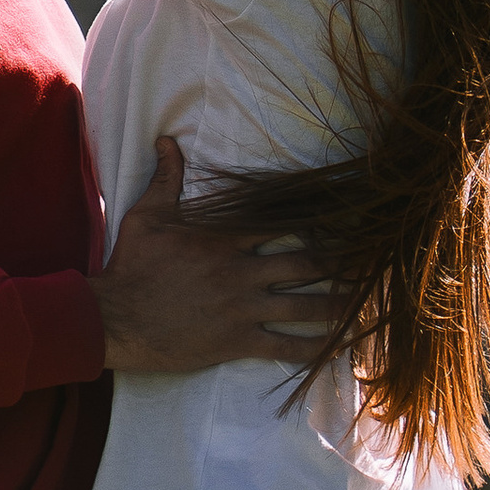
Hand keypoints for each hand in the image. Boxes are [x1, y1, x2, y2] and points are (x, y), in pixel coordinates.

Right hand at [91, 141, 345, 378]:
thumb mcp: (147, 215)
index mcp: (226, 237)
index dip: (320, 217)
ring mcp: (243, 307)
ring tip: (369, 301)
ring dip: (339, 303)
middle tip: (375, 257)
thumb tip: (166, 139)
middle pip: (306, 261)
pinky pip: (283, 346)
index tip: (350, 215)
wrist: (114, 319)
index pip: (284, 221)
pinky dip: (312, 348)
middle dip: (343, 260)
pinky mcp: (236, 341)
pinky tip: (337, 349)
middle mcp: (242, 270)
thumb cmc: (131, 266)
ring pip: (303, 304)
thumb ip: (166, 178)